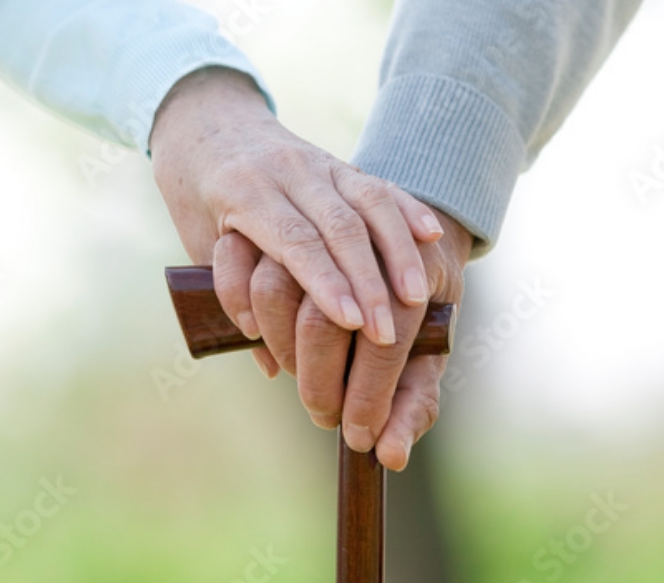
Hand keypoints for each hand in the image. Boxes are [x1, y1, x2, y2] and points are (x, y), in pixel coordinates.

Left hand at [150, 67, 441, 346]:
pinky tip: (432, 237)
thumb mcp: (197, 244)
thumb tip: (269, 367)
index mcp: (244, 191)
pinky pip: (380, 185)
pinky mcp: (341, 163)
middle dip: (368, 282)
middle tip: (387, 333)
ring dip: (397, 253)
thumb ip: (233, 298)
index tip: (351, 322)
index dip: (326, 282)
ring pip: (369, 203)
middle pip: (339, 226)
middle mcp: (287, 171)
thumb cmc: (197, 197)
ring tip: (416, 298)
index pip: (294, 240)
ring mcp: (319, 162)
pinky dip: (407, 210)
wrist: (206, 124)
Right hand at [214, 208, 471, 470]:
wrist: (394, 215)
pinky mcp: (264, 206)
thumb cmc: (417, 290)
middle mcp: (363, 228)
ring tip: (291, 374)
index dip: (370, 393)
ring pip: (275, 288)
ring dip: (280, 342)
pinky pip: (233, 258)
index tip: (357, 434)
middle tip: (322, 415)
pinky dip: (234, 299)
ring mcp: (309, 208)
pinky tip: (252, 333)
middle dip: (321, 379)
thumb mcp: (430, 340)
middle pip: (327, 319)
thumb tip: (392, 457)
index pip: (388, 337)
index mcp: (422, 260)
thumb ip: (414, 401)